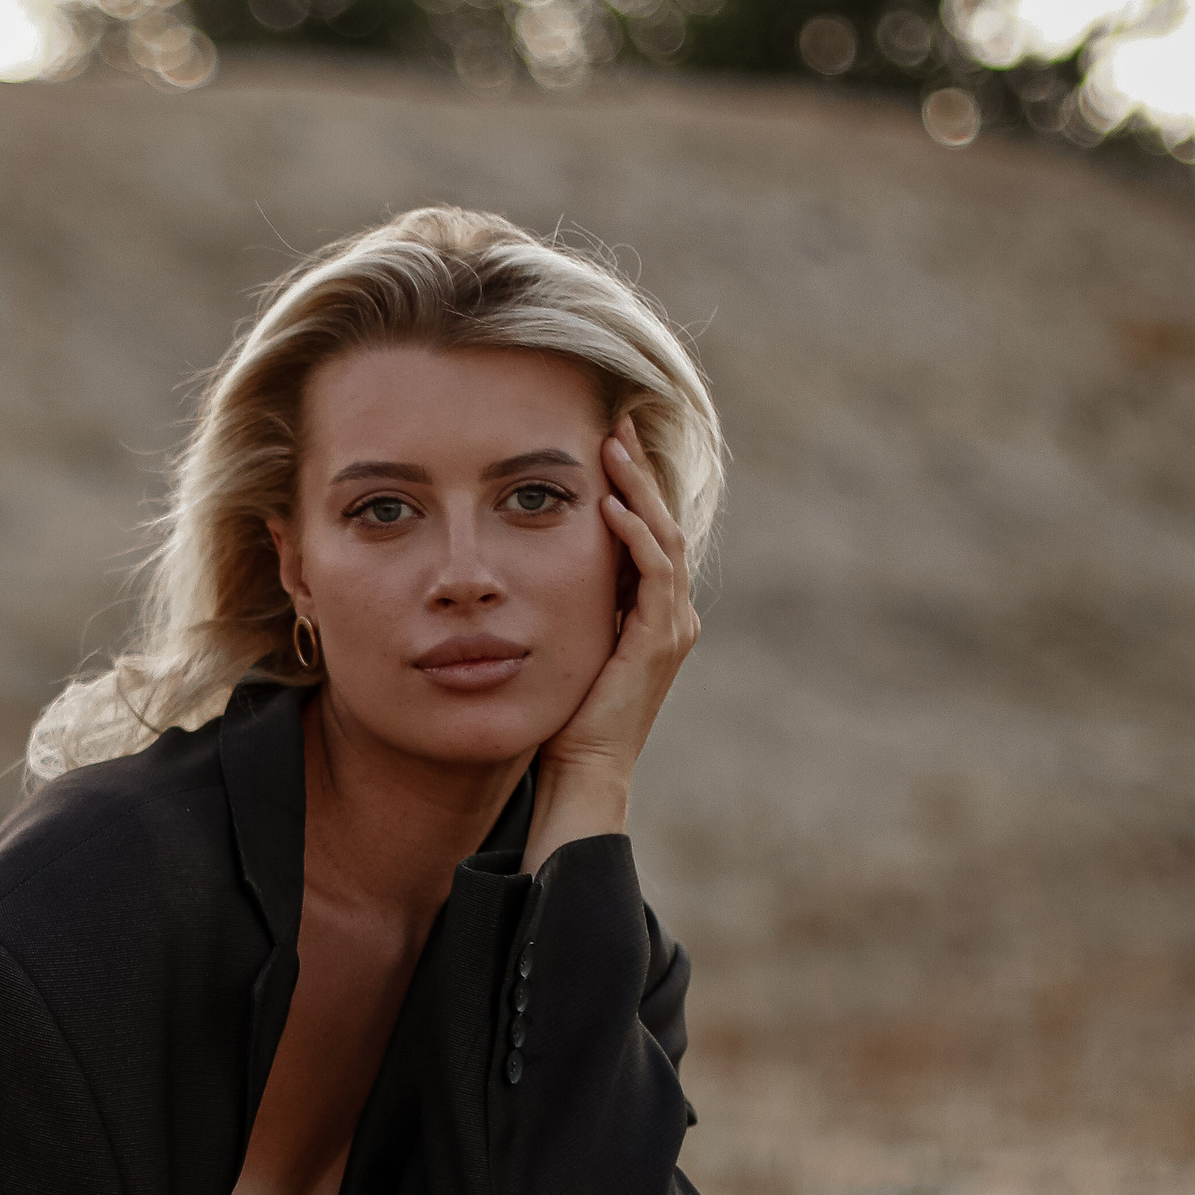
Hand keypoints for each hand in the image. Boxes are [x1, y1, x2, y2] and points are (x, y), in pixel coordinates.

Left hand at [528, 416, 698, 867]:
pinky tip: (612, 506)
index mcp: (650, 612)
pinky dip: (634, 535)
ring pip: (662, 537)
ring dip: (638, 489)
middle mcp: (670, 615)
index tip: (604, 439)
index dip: (630, 483)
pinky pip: (654, 573)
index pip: (646, 530)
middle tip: (616, 421)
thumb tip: (524, 565)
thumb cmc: (562, 717)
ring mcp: (669, 627)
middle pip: (661, 522)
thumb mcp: (562, 643)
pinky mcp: (658, 641)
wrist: (581, 772)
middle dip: (639, 470)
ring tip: (614, 446)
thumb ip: (560, 604)